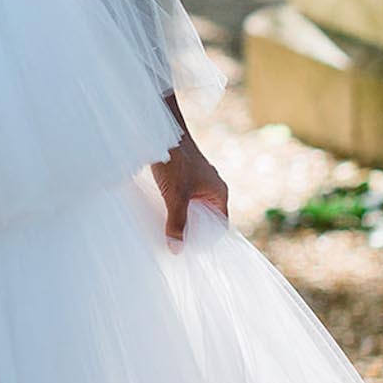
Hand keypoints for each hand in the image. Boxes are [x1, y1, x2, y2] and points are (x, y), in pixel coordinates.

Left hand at [150, 132, 228, 248]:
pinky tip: (162, 215)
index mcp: (219, 194)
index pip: (220, 226)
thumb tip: (176, 250)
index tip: (191, 251)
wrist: (164, 130)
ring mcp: (199, 183)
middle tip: (176, 246)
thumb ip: (177, 222)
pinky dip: (176, 208)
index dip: (207, 241)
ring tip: (167, 233)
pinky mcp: (186, 178)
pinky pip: (185, 200)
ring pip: (194, 209)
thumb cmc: (175, 160)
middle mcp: (212, 189)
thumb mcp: (175, 195)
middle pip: (206, 219)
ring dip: (183, 220)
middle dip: (193, 232)